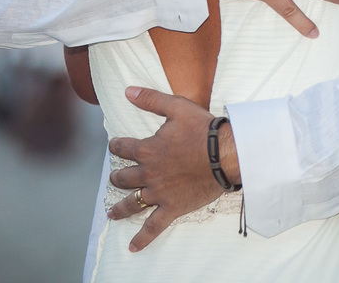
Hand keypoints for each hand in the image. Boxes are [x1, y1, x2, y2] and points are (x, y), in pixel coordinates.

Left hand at [107, 87, 236, 250]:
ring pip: (132, 202)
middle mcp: (148, 173)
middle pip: (124, 177)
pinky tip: (133, 247)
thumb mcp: (176, 107)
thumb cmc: (203, 129)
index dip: (117, 145)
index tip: (115, 145)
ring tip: (112, 213)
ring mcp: (159, 193)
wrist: (226, 154)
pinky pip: (154, 226)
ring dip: (120, 208)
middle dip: (118, 176)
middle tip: (116, 178)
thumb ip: (151, 99)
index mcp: (147, 149)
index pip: (123, 147)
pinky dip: (142, 238)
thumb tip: (128, 91)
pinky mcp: (172, 208)